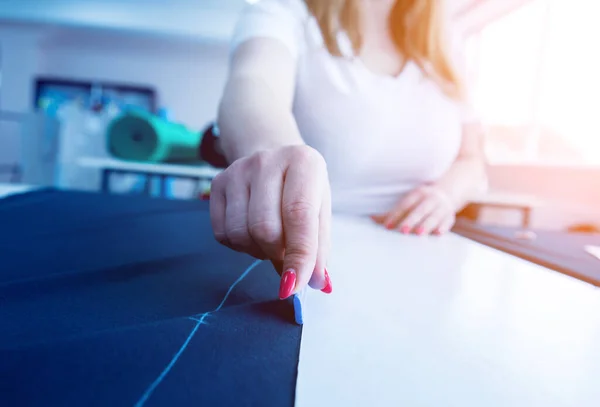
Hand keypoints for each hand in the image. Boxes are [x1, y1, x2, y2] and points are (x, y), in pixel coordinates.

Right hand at [209, 145, 331, 298]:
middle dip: (276, 255)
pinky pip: (222, 233)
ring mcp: (238, 170)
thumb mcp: (320, 211)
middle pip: (265, 229)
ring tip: (271, 241)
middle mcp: (267, 161)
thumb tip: (318, 284)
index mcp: (303, 162)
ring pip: (241, 234)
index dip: (298, 256)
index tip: (295, 286)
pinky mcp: (218, 182)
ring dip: (258, 252)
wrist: (273, 158)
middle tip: (286, 257)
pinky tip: (252, 234)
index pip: (299, 215)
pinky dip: (240, 246)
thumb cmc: (301, 190)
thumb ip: (320, 247)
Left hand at [371, 184, 455, 235]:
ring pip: (434, 216)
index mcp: (417, 194)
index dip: (395, 215)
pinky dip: (443, 227)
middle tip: (402, 231)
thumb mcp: (409, 201)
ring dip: (427, 225)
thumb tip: (371, 218)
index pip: (405, 205)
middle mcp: (430, 199)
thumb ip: (393, 212)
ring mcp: (441, 207)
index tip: (387, 226)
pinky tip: (438, 233)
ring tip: (419, 234)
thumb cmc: (420, 201)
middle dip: (411, 220)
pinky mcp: (449, 216)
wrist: (447, 193)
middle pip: (419, 210)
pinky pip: (448, 221)